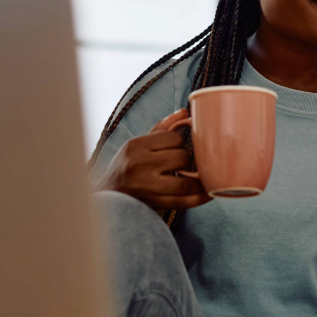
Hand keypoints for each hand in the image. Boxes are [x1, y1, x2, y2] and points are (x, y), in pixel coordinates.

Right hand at [95, 109, 210, 209]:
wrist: (108, 197)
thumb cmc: (126, 166)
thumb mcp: (137, 145)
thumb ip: (160, 128)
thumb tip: (184, 113)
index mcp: (136, 146)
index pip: (174, 138)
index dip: (181, 142)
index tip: (178, 148)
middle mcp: (140, 165)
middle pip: (182, 158)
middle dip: (188, 160)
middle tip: (185, 163)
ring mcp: (147, 187)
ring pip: (186, 181)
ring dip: (197, 180)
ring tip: (200, 177)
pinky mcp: (154, 204)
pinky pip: (184, 201)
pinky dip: (199, 197)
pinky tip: (208, 193)